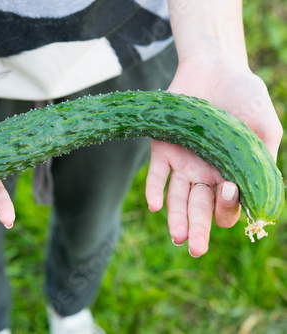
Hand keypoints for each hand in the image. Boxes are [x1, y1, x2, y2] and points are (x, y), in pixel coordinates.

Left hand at [145, 59, 281, 256]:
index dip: (229, 206)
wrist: (213, 68)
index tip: (229, 189)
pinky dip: (154, 189)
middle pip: (200, 210)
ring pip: (177, 199)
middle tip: (194, 249)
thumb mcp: (264, 128)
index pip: (229, 206)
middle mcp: (205, 175)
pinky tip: (155, 205)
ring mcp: (182, 164)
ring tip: (175, 236)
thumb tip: (264, 195)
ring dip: (175, 218)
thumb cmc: (244, 96)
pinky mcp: (161, 150)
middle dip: (198, 230)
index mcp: (231, 174)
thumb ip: (263, 161)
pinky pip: (156, 175)